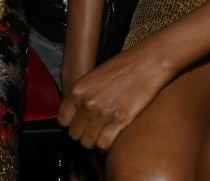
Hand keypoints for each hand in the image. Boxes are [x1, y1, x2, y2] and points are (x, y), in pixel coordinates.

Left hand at [58, 44, 175, 150]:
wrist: (146, 63)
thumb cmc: (123, 67)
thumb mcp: (94, 76)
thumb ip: (83, 94)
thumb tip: (78, 112)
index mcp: (77, 90)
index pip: (63, 120)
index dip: (72, 124)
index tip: (79, 124)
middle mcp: (87, 103)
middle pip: (74, 134)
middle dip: (83, 134)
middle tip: (93, 131)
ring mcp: (103, 112)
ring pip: (88, 142)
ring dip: (94, 142)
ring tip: (102, 136)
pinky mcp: (120, 120)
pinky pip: (104, 144)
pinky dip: (106, 145)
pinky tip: (111, 138)